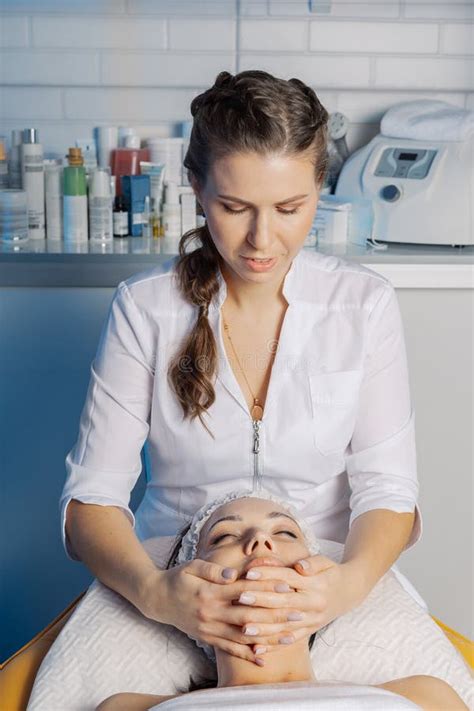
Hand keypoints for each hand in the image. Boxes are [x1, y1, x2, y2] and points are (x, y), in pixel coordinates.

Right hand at [138, 560, 303, 663]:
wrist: (157, 599)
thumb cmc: (179, 578)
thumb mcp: (193, 566)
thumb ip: (213, 569)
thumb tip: (232, 573)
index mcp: (210, 592)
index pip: (243, 590)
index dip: (266, 589)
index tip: (287, 587)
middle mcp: (211, 613)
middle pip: (248, 616)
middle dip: (275, 616)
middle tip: (298, 613)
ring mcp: (209, 629)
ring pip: (242, 637)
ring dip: (267, 638)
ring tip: (290, 637)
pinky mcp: (207, 639)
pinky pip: (229, 649)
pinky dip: (246, 655)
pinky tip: (263, 658)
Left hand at [234, 555, 367, 656]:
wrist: (349, 591)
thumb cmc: (330, 572)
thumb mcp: (324, 561)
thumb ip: (311, 563)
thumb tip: (300, 566)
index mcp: (316, 584)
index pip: (288, 579)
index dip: (268, 575)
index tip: (249, 573)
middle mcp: (314, 604)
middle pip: (284, 603)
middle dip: (260, 601)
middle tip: (240, 598)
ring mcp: (312, 620)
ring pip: (285, 627)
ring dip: (264, 629)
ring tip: (243, 629)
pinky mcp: (310, 631)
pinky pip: (290, 641)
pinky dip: (273, 646)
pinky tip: (257, 649)